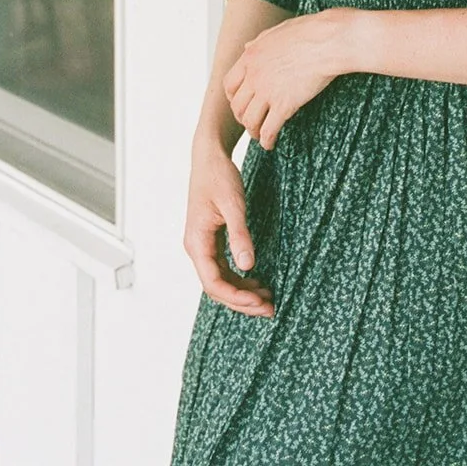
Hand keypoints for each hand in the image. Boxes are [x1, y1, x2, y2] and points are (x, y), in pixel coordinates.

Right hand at [183, 139, 273, 316]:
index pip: (213, 283)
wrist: (209, 156)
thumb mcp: (232, 204)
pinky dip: (240, 279)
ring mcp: (203, 245)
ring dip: (243, 293)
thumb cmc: (218, 176)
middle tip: (270, 309)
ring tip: (268, 300)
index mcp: (197, 242)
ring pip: (221, 280)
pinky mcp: (211, 240)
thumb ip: (239, 235)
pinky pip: (224, 269)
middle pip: (217, 287)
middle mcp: (197, 248)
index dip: (236, 297)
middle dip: (242, 301)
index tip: (260, 302)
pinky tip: (257, 283)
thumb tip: (248, 266)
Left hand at [223, 8, 351, 150]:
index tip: (241, 104)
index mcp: (251, 56)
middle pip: (237, 105)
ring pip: (249, 120)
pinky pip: (268, 130)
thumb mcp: (276, 31)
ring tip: (259, 136)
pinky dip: (267, 141)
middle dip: (242, 117)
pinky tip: (271, 144)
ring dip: (252, 132)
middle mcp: (254, 75)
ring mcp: (267, 91)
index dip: (233, 98)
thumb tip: (247, 47)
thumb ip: (258, 41)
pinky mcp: (284, 105)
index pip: (229, 84)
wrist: (328, 41)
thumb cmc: (309, 32)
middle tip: (250, 122)